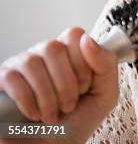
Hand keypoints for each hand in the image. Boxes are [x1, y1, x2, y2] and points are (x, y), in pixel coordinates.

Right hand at [0, 28, 118, 142]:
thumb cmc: (76, 123)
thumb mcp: (104, 95)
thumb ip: (106, 64)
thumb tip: (87, 40)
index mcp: (68, 54)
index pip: (73, 34)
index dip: (82, 62)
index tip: (85, 88)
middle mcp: (42, 55)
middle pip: (53, 47)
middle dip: (66, 83)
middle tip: (69, 105)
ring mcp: (20, 67)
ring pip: (33, 62)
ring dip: (48, 96)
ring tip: (52, 115)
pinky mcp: (2, 81)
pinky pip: (12, 78)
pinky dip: (28, 102)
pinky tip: (34, 115)